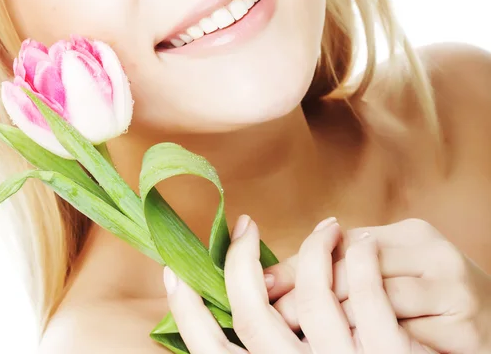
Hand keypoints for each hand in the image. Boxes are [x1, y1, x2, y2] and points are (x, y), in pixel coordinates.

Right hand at [164, 214, 429, 352]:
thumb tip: (246, 313)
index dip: (186, 311)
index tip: (174, 273)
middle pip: (250, 314)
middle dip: (239, 261)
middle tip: (244, 224)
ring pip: (310, 294)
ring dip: (313, 248)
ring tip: (326, 226)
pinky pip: (366, 294)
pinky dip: (360, 259)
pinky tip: (361, 243)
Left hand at [265, 218, 490, 353]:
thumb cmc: (428, 293)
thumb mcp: (391, 268)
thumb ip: (342, 265)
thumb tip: (270, 277)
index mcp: (412, 233)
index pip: (344, 246)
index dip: (301, 266)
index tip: (265, 285)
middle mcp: (435, 255)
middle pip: (357, 273)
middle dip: (309, 296)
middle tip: (274, 313)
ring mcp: (454, 293)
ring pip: (376, 305)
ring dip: (338, 325)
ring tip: (305, 336)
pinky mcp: (465, 332)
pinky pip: (406, 340)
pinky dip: (376, 343)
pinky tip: (357, 346)